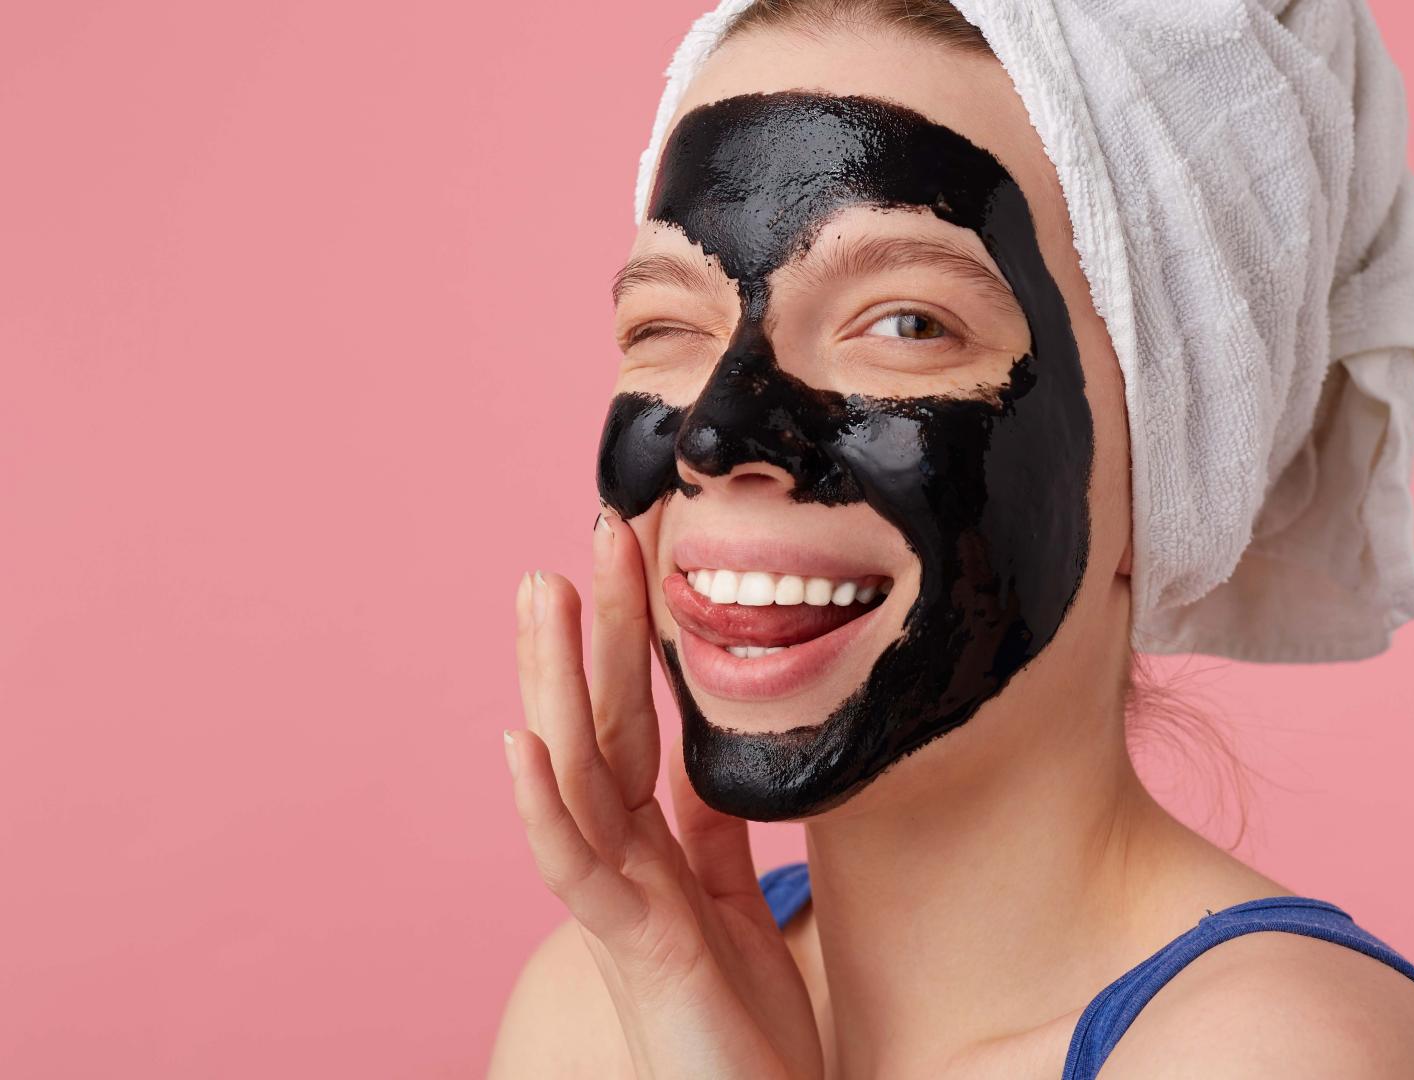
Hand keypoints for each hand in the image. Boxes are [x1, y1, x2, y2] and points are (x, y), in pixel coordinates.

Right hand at [502, 510, 821, 1078]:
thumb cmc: (742, 1025)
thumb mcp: (732, 905)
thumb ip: (712, 836)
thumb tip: (708, 769)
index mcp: (652, 847)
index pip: (635, 720)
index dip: (631, 638)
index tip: (636, 552)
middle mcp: (623, 863)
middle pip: (599, 724)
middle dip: (592, 627)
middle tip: (593, 529)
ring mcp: (620, 903)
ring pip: (575, 774)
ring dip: (554, 681)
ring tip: (543, 593)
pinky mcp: (633, 950)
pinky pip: (576, 870)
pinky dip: (542, 805)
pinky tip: (521, 743)